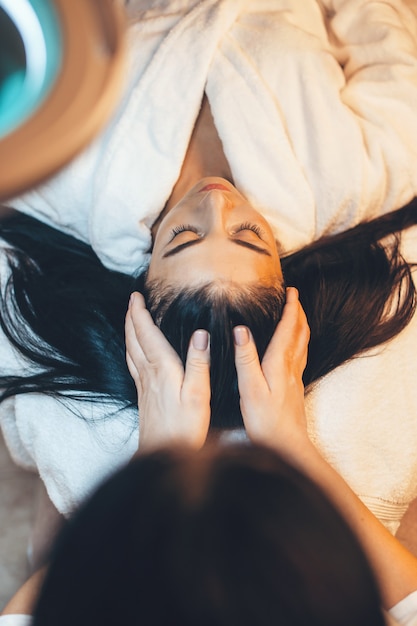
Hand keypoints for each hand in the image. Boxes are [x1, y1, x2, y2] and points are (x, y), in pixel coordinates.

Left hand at [125, 292, 210, 449]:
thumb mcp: (198, 394)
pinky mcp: (144, 396)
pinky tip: (136, 354)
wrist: (162, 455)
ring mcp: (144, 385)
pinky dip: (132, 350)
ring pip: (131, 351)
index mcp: (162, 368)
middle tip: (132, 301)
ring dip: (130, 332)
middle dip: (132, 318)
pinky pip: (133, 364)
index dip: (140, 313)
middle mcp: (148, 374)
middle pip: (134, 339)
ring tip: (131, 320)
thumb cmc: (183, 427)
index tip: (136, 295)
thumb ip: (198, 362)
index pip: (147, 333)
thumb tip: (200, 333)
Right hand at [233, 287, 309, 451]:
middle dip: (299, 312)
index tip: (291, 290)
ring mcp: (295, 378)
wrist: (288, 447)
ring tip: (297, 315)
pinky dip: (299, 342)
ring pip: (303, 344)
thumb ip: (245, 358)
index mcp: (280, 363)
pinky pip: (300, 356)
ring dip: (301, 326)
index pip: (288, 328)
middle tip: (295, 297)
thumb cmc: (266, 421)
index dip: (291, 308)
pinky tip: (293, 348)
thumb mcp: (249, 388)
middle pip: (300, 333)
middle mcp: (291, 367)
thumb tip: (241, 329)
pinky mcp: (295, 388)